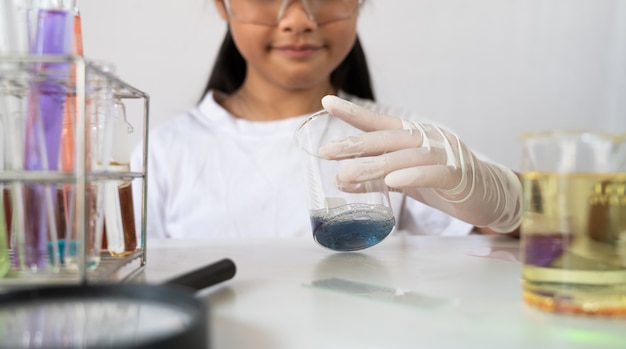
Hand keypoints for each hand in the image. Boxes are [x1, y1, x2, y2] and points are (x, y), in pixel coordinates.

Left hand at [320, 95, 521, 232]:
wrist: (490, 196)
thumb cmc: (444, 185)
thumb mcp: (403, 182)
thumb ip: (375, 178)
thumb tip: (339, 179)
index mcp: (413, 137)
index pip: (378, 123)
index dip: (353, 113)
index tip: (325, 102)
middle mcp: (426, 139)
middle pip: (385, 139)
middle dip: (354, 144)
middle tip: (325, 152)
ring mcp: (444, 154)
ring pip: (403, 157)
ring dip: (373, 165)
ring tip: (345, 174)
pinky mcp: (458, 175)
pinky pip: (431, 173)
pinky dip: (410, 176)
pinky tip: (391, 182)